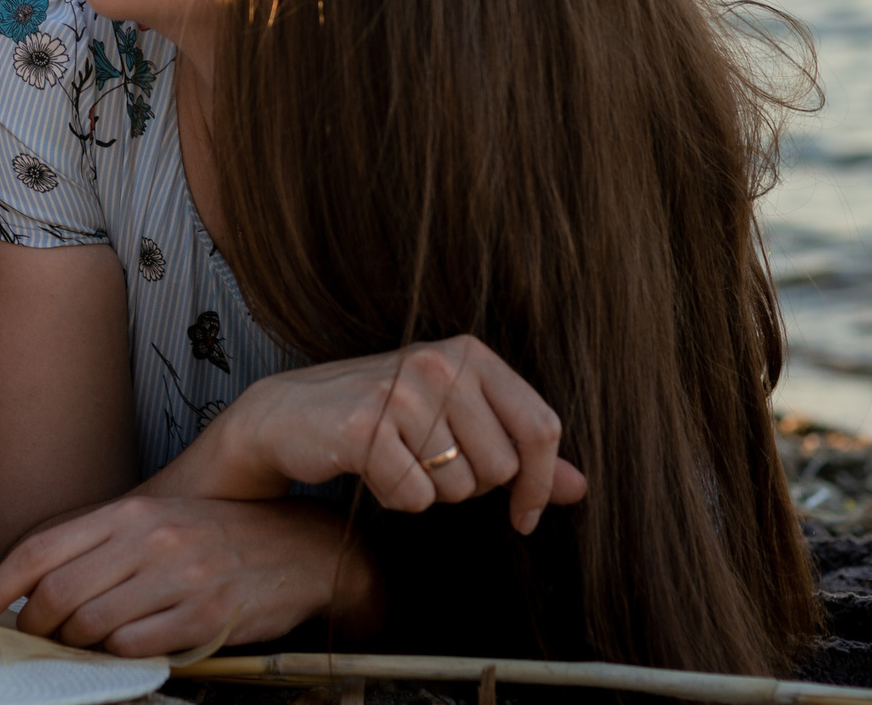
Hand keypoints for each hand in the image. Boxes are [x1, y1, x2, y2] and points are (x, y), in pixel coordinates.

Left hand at [0, 495, 375, 656]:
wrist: (301, 549)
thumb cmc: (222, 535)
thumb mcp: (159, 520)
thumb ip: (103, 544)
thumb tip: (38, 580)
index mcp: (131, 511)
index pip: (42, 548)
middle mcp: (150, 538)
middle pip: (58, 593)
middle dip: (34, 627)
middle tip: (32, 641)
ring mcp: (178, 576)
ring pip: (92, 626)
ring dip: (73, 647)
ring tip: (77, 649)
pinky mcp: (205, 614)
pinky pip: (136, 647)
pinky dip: (118, 656)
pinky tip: (123, 649)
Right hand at [166, 336, 586, 533]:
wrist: (291, 414)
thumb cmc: (384, 417)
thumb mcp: (457, 420)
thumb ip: (519, 449)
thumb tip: (579, 487)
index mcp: (471, 354)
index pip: (541, 427)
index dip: (540, 483)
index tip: (524, 516)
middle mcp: (439, 363)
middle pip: (501, 468)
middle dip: (470, 484)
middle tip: (429, 462)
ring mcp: (400, 391)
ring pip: (458, 488)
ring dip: (432, 492)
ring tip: (400, 460)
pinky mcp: (364, 426)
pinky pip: (415, 497)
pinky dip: (398, 499)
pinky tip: (375, 472)